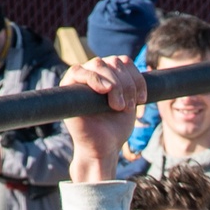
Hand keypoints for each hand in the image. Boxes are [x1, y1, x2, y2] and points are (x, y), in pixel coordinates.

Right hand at [60, 55, 146, 182]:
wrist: (104, 148)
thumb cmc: (116, 129)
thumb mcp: (130, 105)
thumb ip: (131, 85)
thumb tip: (141, 66)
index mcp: (111, 76)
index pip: (124, 62)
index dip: (136, 78)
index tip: (142, 100)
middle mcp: (96, 74)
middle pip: (113, 62)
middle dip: (126, 85)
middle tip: (127, 107)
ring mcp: (81, 79)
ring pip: (99, 64)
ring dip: (114, 85)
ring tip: (118, 107)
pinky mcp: (68, 86)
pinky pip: (77, 71)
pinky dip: (94, 78)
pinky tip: (105, 91)